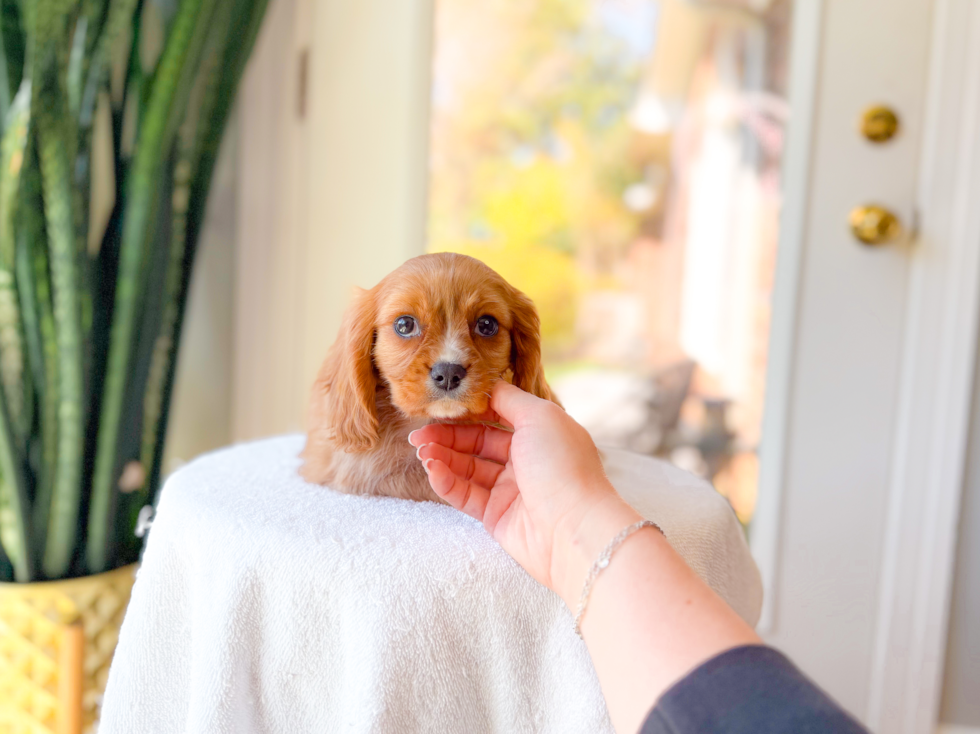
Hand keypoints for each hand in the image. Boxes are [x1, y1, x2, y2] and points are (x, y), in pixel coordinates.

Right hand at [408, 381, 642, 607]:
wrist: (574, 529)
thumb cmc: (562, 465)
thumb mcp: (539, 416)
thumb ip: (508, 398)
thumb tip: (485, 385)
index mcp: (540, 432)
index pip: (497, 414)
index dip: (469, 410)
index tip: (442, 405)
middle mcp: (526, 458)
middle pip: (477, 441)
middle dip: (447, 436)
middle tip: (418, 435)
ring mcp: (511, 489)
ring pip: (468, 468)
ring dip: (442, 457)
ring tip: (421, 451)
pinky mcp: (497, 516)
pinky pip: (466, 495)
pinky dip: (446, 482)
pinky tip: (432, 470)